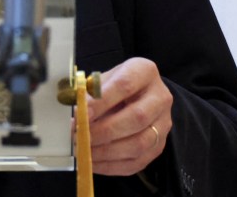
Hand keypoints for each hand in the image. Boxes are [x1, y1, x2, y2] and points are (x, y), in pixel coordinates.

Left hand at [76, 57, 172, 175]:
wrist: (140, 95)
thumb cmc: (116, 85)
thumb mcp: (103, 79)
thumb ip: (89, 91)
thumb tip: (74, 107)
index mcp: (144, 72)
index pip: (125, 85)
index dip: (102, 101)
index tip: (81, 113)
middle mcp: (160, 98)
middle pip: (137, 117)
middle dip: (104, 130)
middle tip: (79, 136)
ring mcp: (163, 124)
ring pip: (139, 143)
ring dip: (107, 151)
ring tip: (84, 151)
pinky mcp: (159, 146)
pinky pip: (137, 162)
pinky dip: (111, 166)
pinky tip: (93, 162)